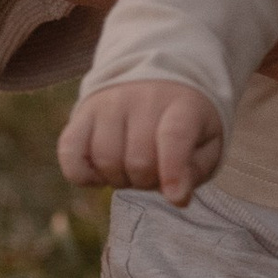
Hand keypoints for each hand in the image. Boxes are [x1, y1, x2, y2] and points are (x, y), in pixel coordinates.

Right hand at [60, 81, 224, 205]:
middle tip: (154, 173)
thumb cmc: (183, 122)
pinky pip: (70, 153)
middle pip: (138, 160)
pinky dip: (83, 175)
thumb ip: (196, 170)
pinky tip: (99, 173)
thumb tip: (176, 196)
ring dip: (119, 179)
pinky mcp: (81, 113)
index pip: (174, 136)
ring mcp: (108, 103)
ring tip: (130, 168)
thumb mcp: (207, 142)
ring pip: (105, 160)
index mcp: (182, 104)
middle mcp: (142, 98)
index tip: (176, 198)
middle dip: (147, 181)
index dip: (173, 171)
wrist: (153, 79)